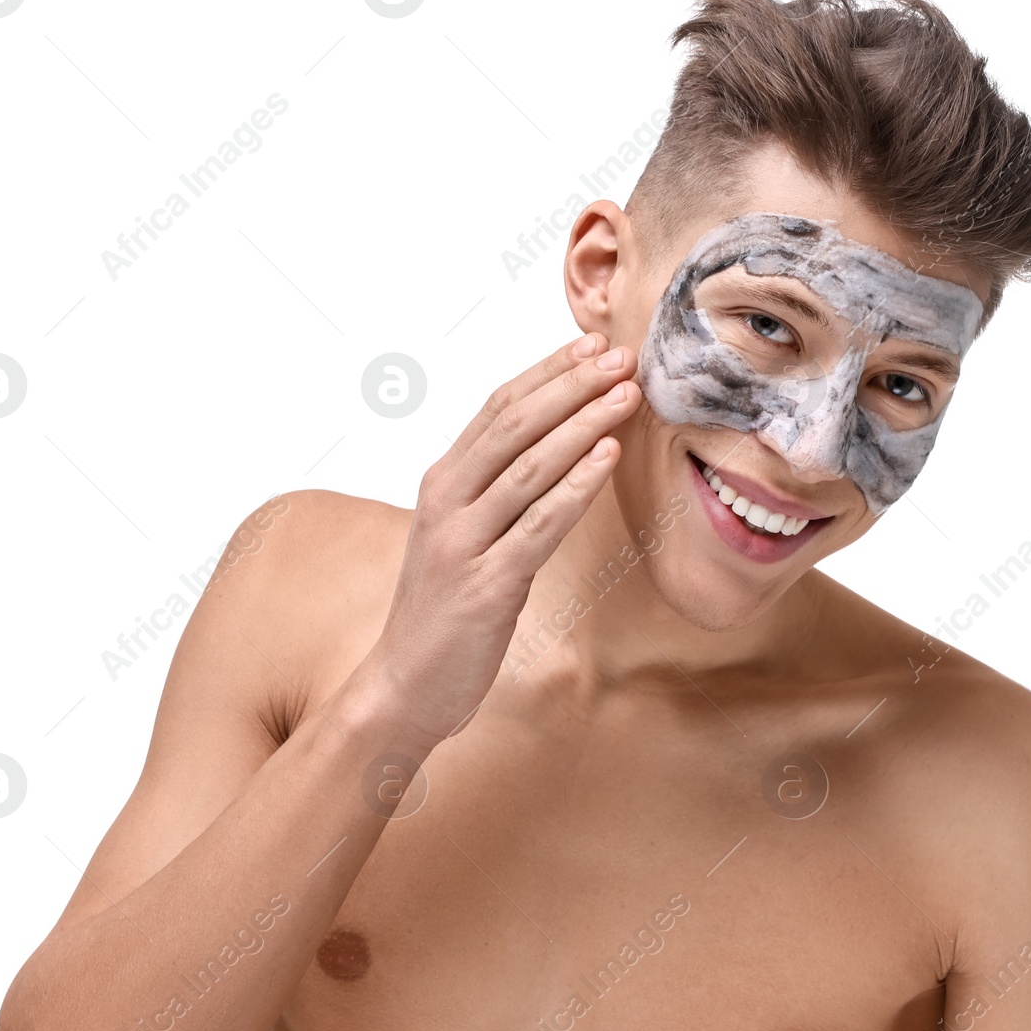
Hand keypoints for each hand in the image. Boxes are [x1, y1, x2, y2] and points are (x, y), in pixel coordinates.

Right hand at [357, 332, 640, 744]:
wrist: (404, 685)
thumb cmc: (443, 611)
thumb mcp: (464, 536)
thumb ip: (498, 492)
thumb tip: (558, 448)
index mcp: (442, 483)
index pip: (498, 408)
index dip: (548, 372)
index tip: (593, 345)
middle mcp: (446, 502)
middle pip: (513, 426)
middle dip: (572, 386)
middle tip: (622, 358)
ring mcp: (462, 542)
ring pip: (528, 468)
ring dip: (581, 425)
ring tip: (626, 396)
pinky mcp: (485, 585)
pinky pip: (537, 525)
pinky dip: (574, 487)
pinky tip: (607, 458)